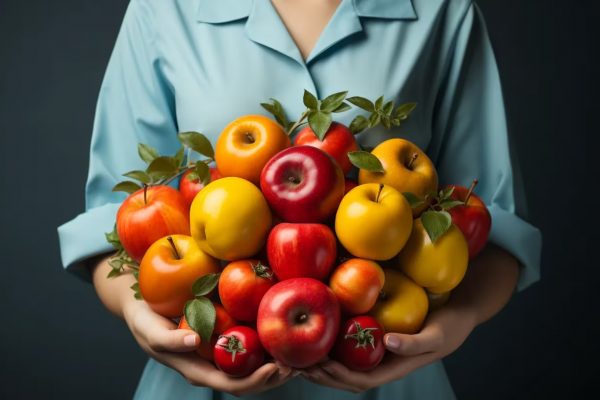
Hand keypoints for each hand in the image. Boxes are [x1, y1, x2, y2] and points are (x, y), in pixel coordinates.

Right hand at [122, 297, 293, 395]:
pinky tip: (282, 335)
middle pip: (248, 381)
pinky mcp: (223, 339)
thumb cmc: (144, 320)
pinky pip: (248, 348)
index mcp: (197, 371)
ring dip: (275, 364)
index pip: (232, 385)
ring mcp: (218, 354)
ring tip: (298, 354)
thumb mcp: (150, 330)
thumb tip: (195, 343)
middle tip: (298, 363)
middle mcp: (211, 366)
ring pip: (251, 367)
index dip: (256, 381)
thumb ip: (170, 339)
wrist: (142, 307)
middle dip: (274, 377)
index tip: (276, 368)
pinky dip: (267, 346)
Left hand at [301, 305, 476, 392]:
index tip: (319, 366)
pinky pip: (350, 347)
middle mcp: (383, 363)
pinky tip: (317, 334)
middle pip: (346, 377)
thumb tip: (388, 342)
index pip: (360, 380)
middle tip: (297, 363)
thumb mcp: (436, 335)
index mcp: (395, 367)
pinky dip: (332, 346)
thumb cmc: (450, 326)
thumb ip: (414, 342)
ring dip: (322, 363)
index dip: (339, 377)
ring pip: (345, 364)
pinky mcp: (375, 337)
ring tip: (298, 354)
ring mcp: (378, 352)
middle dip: (322, 374)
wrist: (458, 313)